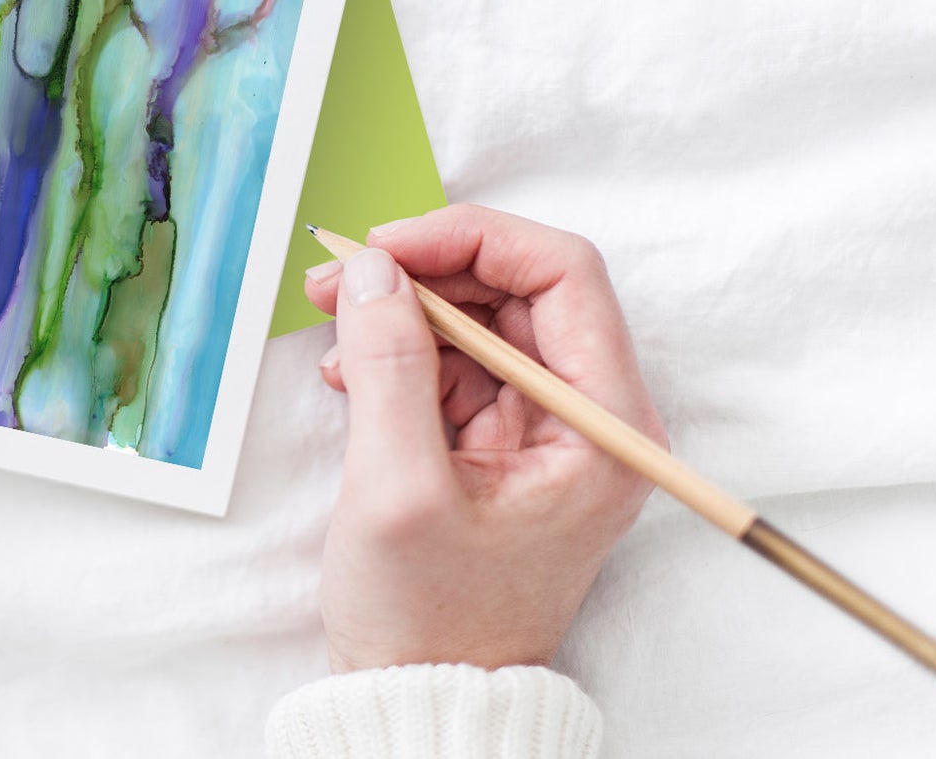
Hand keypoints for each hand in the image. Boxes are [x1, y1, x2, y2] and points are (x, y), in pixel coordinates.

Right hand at [302, 204, 665, 672]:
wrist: (423, 694)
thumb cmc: (428, 617)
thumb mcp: (397, 487)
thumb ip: (389, 365)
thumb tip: (371, 269)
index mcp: (603, 427)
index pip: (562, 275)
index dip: (472, 240)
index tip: (385, 246)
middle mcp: (590, 417)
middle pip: (518, 289)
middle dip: (424, 270)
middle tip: (338, 275)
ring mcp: (545, 428)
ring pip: (481, 319)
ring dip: (403, 310)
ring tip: (332, 327)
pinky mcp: (502, 441)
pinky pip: (455, 361)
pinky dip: (400, 352)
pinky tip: (350, 374)